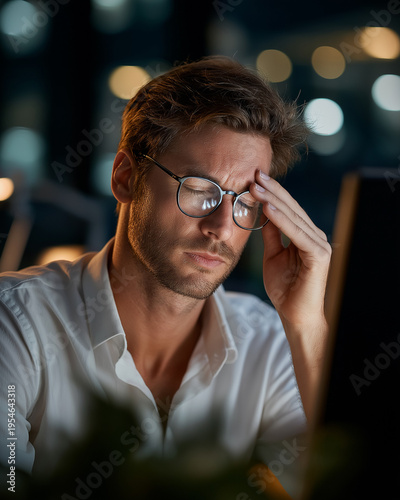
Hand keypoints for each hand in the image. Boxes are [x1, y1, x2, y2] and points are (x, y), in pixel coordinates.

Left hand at [250, 169, 331, 331]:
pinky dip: (282, 220)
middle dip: (272, 190)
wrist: (294, 315)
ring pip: (293, 217)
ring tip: (256, 187)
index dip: (272, 193)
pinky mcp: (318, 255)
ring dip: (274, 200)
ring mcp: (319, 244)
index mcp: (305, 235)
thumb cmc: (285, 288)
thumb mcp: (273, 255)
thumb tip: (263, 213)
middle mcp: (315, 236)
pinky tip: (269, 208)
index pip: (287, 209)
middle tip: (254, 174)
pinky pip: (297, 234)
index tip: (254, 178)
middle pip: (291, 208)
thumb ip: (271, 234)